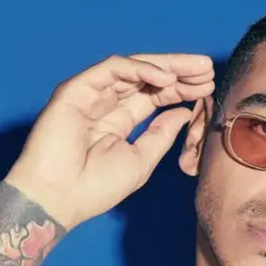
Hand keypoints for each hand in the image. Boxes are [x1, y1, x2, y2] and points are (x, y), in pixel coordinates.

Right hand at [4, 53, 214, 229]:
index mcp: (118, 122)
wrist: (58, 199)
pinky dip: (140, 69)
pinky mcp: (76, 89)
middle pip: (146, 79)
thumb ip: (160, 134)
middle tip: (207, 69)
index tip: (207, 86)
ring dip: (166, 66)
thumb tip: (183, 112)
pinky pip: (112, 69)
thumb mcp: (141, 160)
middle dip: (179, 72)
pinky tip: (166, 78)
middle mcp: (104, 104)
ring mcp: (89, 95)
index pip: (153, 96)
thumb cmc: (94, 188)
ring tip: (196, 70)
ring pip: (132, 69)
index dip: (180, 89)